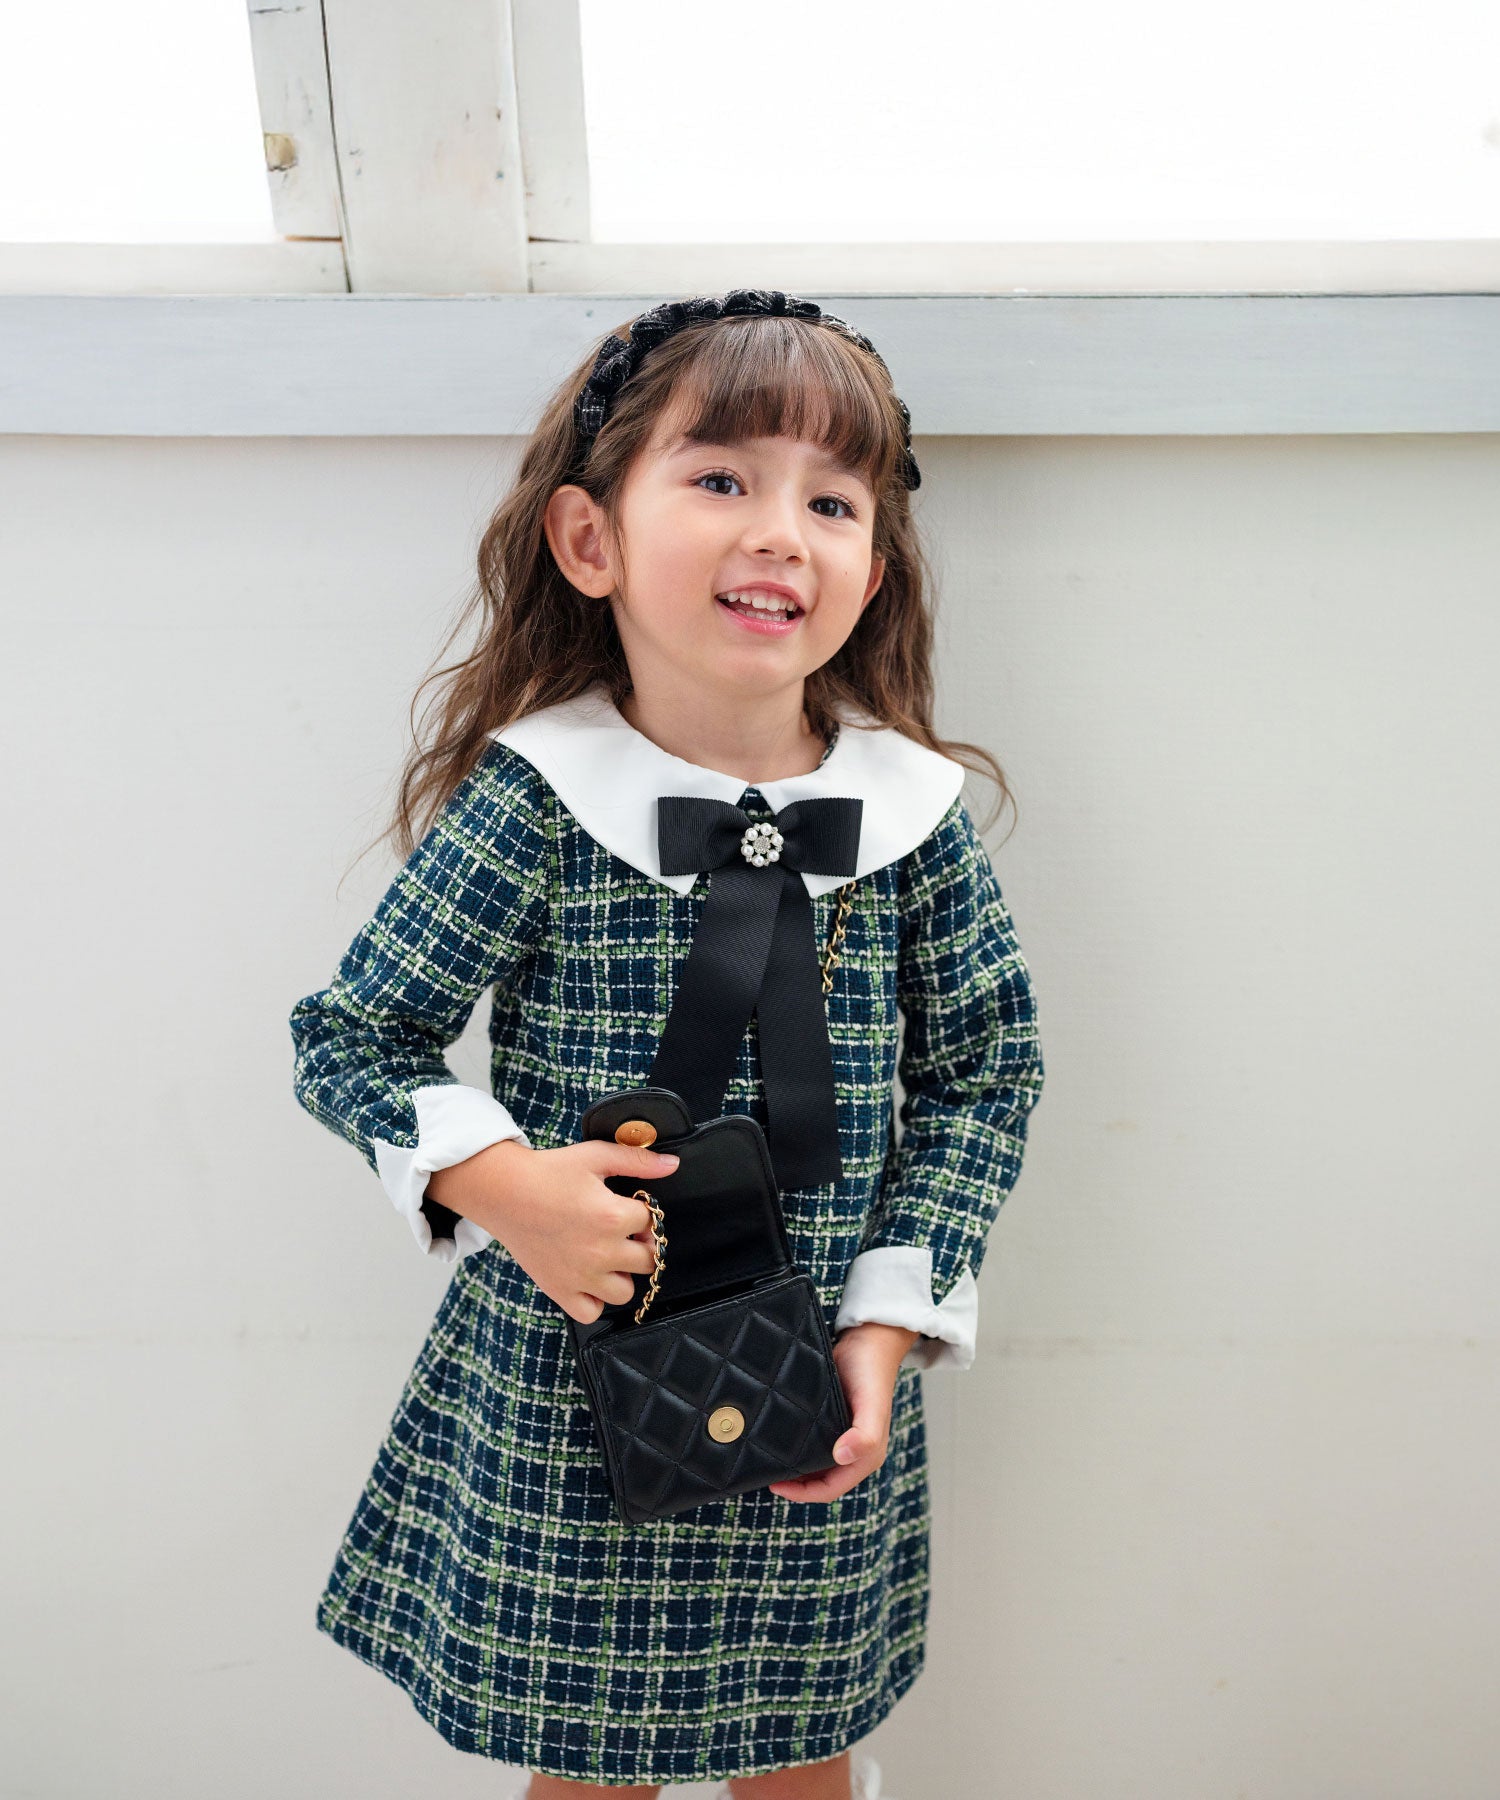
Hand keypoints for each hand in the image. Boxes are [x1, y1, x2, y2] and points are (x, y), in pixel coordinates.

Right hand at [424, 1137, 679, 1322]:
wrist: (503, 1192)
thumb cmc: (549, 1172)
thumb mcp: (596, 1156)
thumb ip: (638, 1161)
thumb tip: (673, 1164)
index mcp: (613, 1217)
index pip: (652, 1222)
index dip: (644, 1212)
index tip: (629, 1206)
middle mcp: (601, 1252)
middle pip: (648, 1260)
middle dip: (641, 1244)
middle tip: (622, 1231)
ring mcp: (581, 1276)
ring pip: (625, 1291)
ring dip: (622, 1274)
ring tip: (607, 1255)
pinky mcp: (561, 1291)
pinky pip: (592, 1312)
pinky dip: (595, 1300)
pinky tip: (589, 1277)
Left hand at [767, 1322, 920, 1503]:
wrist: (870, 1339)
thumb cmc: (871, 1371)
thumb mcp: (871, 1404)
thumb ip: (865, 1435)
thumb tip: (842, 1457)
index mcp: (867, 1455)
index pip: (830, 1489)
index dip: (803, 1493)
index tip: (776, 1486)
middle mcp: (855, 1450)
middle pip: (821, 1480)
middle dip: (795, 1484)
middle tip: (765, 1472)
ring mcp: (844, 1436)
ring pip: (815, 1464)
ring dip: (794, 1467)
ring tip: (768, 1460)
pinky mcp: (833, 1420)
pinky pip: (813, 1443)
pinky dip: (796, 1447)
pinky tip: (779, 1440)